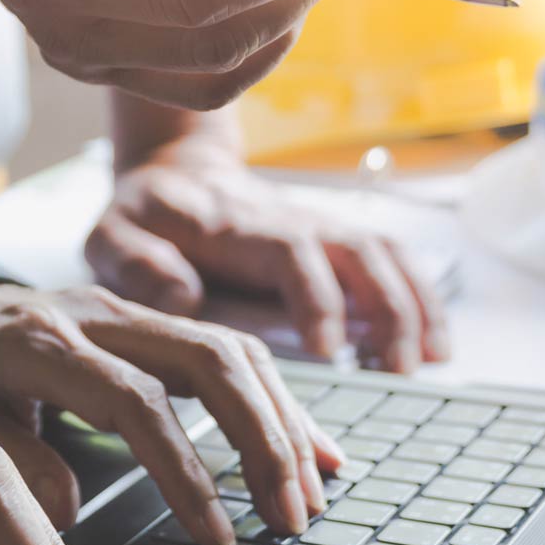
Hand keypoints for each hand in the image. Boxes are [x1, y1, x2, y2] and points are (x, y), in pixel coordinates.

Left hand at [0, 285, 343, 544]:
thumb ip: (4, 457)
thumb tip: (70, 510)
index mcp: (46, 339)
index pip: (135, 400)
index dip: (183, 468)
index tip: (216, 534)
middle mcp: (107, 315)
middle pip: (209, 360)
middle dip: (263, 438)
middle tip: (291, 514)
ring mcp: (140, 312)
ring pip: (233, 349)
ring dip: (281, 419)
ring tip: (311, 488)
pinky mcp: (160, 321)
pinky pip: (233, 349)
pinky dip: (276, 397)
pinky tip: (308, 439)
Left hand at [84, 147, 449, 372]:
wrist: (178, 173)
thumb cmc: (145, 216)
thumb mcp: (110, 235)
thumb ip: (133, 261)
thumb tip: (184, 295)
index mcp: (238, 224)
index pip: (291, 251)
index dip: (317, 297)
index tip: (332, 352)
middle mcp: (291, 220)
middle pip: (358, 250)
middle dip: (388, 307)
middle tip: (400, 371)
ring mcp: (319, 227)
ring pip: (385, 253)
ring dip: (416, 303)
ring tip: (431, 363)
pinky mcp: (332, 242)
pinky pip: (391, 261)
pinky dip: (421, 298)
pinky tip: (435, 345)